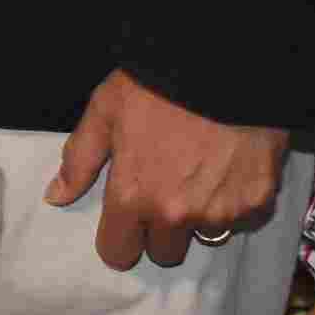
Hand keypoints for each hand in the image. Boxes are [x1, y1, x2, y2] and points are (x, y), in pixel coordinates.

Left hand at [50, 71, 290, 276]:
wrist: (229, 61)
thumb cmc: (161, 82)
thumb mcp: (106, 109)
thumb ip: (81, 158)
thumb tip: (56, 197)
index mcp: (133, 196)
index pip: (118, 252)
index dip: (120, 236)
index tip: (128, 218)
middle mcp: (176, 214)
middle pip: (164, 252)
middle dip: (162, 229)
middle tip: (168, 188)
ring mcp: (220, 211)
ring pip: (205, 235)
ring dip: (202, 215)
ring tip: (204, 172)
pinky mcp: (258, 201)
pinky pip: (243, 217)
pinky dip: (237, 199)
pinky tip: (232, 166)